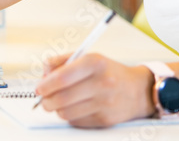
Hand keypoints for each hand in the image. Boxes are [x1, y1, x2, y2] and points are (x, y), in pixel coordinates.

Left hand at [34, 53, 156, 127]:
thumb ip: (63, 61)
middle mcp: (101, 83)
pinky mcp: (105, 120)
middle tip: (44, 99)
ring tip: (58, 103)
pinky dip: (70, 116)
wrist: (139, 90)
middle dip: (46, 101)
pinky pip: (76, 121)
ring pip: (66, 112)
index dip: (46, 84)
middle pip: (62, 98)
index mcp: (95, 63)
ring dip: (57, 109)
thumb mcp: (89, 58)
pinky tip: (75, 108)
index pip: (63, 77)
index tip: (39, 88)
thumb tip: (44, 73)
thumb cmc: (109, 72)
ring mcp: (104, 103)